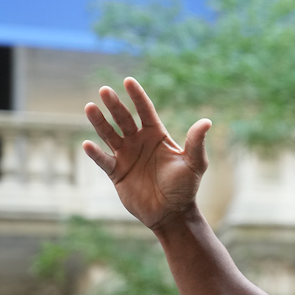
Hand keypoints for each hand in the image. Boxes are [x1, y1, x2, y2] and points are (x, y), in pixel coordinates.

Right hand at [83, 77, 211, 230]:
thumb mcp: (194, 164)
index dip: (137, 96)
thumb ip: (196, 143)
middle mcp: (139, 142)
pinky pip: (104, 160)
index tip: (128, 81)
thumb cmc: (185, 187)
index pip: (145, 111)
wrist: (172, 213)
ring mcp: (126, 156)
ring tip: (90, 107)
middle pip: (124, 119)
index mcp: (157, 135)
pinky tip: (88, 144)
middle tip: (105, 90)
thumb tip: (206, 121)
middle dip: (115, 105)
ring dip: (99, 122)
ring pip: (109, 135)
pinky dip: (96, 153)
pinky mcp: (117, 173)